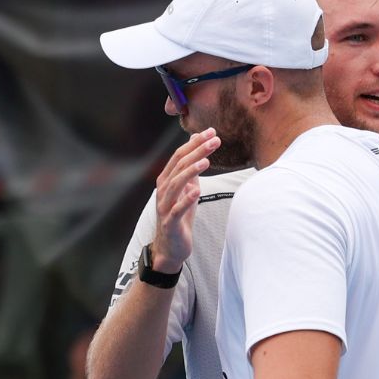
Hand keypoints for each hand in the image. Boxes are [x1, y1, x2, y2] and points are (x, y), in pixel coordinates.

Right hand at [151, 129, 218, 271]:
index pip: (180, 156)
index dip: (195, 143)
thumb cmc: (180, 217)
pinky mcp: (170, 222)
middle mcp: (163, 190)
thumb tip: (196, 147)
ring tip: (206, 160)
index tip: (211, 132)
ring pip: (176, 184)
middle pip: (179, 165)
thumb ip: (190, 170)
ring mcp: (165, 206)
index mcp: (167, 180)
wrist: (170, 246)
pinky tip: (197, 191)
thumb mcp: (187, 190)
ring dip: (191, 171)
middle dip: (197, 151)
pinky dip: (187, 199)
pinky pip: (177, 209)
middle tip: (215, 140)